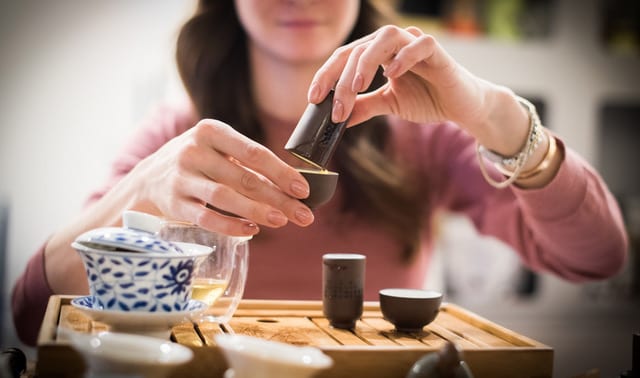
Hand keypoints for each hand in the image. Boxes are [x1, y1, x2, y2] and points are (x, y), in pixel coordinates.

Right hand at [130, 119, 313, 235]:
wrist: (146, 179)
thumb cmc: (196, 163)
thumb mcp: (216, 149)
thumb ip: (248, 163)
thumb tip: (293, 187)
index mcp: (211, 131)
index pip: (254, 153)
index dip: (282, 172)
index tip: (304, 190)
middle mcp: (194, 151)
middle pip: (244, 178)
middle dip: (279, 198)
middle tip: (304, 215)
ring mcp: (181, 177)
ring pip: (225, 197)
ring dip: (258, 211)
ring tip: (282, 221)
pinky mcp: (173, 203)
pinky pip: (206, 218)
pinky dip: (231, 226)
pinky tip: (252, 231)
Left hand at [308, 25, 494, 133]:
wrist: (461, 106)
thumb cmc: (427, 99)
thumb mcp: (389, 104)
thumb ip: (364, 107)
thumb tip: (338, 118)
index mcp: (378, 54)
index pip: (345, 57)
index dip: (326, 76)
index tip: (313, 99)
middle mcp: (393, 44)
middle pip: (358, 49)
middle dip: (341, 79)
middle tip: (336, 107)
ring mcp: (415, 43)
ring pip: (384, 38)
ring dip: (366, 62)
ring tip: (356, 87)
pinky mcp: (437, 51)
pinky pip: (419, 44)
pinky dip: (404, 56)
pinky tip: (392, 74)